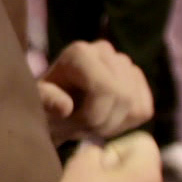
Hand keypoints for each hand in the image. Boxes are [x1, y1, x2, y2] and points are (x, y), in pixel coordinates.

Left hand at [38, 40, 152, 143]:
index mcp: (80, 53)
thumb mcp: (38, 106)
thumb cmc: (44, 106)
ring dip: (112, 126)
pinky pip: (144, 109)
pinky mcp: (136, 79)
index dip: (93, 117)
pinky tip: (104, 121)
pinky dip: (126, 124)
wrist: (53, 108)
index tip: (72, 127)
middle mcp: (104, 50)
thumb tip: (64, 107)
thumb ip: (46, 103)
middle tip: (80, 130)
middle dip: (102, 124)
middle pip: (123, 97)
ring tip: (88, 125)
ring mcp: (123, 63)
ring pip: (135, 106)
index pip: (106, 89)